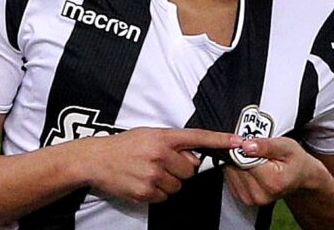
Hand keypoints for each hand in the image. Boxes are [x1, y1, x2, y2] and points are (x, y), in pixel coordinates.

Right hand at [77, 127, 240, 203]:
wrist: (95, 160)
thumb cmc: (124, 145)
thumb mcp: (149, 135)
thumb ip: (173, 144)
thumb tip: (193, 159)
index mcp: (162, 137)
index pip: (197, 137)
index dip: (220, 140)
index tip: (238, 141)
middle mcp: (160, 154)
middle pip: (190, 170)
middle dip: (180, 169)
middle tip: (162, 164)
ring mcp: (153, 174)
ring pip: (178, 185)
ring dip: (168, 182)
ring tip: (149, 172)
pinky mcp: (145, 191)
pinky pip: (164, 197)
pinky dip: (157, 192)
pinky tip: (143, 182)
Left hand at [223, 137, 333, 205]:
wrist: (300, 177)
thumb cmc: (295, 161)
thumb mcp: (287, 146)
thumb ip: (266, 145)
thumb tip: (245, 146)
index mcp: (272, 182)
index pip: (244, 160)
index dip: (243, 147)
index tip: (250, 141)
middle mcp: (260, 195)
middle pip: (235, 166)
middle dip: (240, 153)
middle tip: (253, 148)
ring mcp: (251, 199)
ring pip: (231, 171)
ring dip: (237, 161)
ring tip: (253, 157)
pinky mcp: (244, 199)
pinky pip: (230, 178)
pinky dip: (236, 169)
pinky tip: (249, 166)